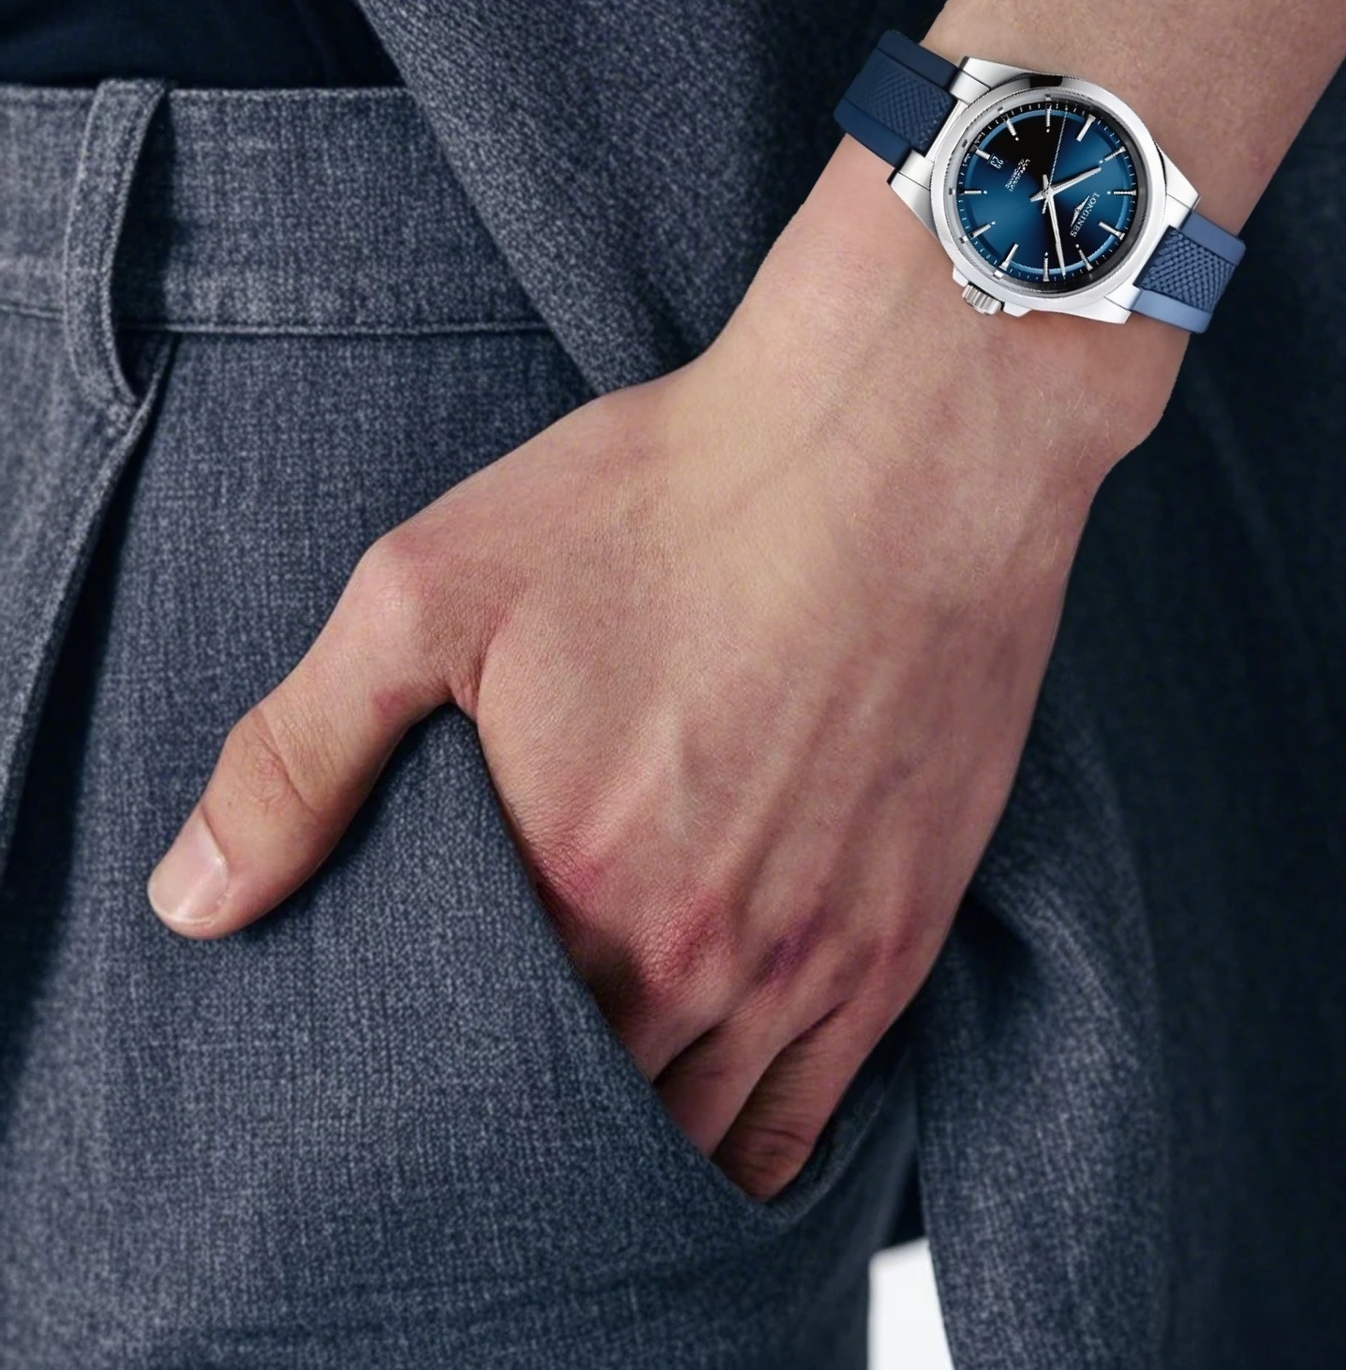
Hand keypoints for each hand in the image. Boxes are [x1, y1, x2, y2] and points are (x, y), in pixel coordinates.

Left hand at [145, 138, 1185, 1200]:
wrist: (901, 453)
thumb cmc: (673, 501)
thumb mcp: (435, 588)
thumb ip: (302, 756)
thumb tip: (189, 905)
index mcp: (564, 884)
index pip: (470, 1062)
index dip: (433, 1080)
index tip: (418, 1061)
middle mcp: (688, 955)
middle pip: (584, 1116)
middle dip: (526, 1124)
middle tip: (492, 1104)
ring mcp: (806, 959)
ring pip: (694, 1136)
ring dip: (630, 1144)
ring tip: (587, 1122)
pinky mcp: (897, 939)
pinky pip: (809, 1115)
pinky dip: (746, 1147)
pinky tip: (708, 1121)